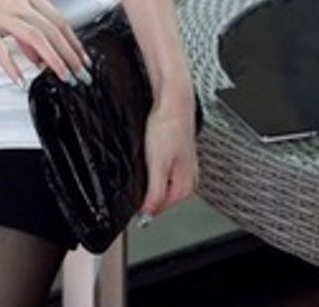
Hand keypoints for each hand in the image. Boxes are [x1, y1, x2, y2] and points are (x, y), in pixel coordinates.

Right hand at [0, 0, 90, 87]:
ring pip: (36, 37)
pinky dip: (13, 66)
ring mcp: (1, 13)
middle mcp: (18, 1)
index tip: (82, 58)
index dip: (73, 41)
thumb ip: (25, 24)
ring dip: (53, 60)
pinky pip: (2, 49)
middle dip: (70, 54)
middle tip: (80, 73)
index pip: (58, 19)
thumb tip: (40, 55)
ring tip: (63, 77)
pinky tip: (21, 80)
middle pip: (52, 30)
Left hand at [138, 96, 198, 221]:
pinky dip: (152, 168)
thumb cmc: (167, 128)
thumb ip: (154, 192)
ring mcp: (184, 167)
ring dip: (149, 180)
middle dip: (146, 193)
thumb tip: (147, 215)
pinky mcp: (177, 155)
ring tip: (141, 163)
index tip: (130, 202)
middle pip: (161, 198)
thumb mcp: (157, 165)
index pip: (160, 209)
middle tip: (134, 178)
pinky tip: (147, 157)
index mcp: (185, 187)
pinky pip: (161, 170)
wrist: (173, 102)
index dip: (142, 206)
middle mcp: (188, 179)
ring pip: (160, 183)